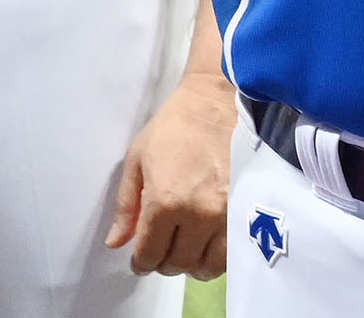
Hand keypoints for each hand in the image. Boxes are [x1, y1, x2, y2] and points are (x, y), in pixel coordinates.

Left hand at [105, 71, 237, 280]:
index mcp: (165, 202)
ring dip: (193, 262)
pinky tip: (210, 241)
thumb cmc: (175, 125)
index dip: (140, 261)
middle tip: (164, 246)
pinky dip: (217, 254)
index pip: (149, 255)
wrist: (218, 99)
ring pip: (207, 265)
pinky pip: (231, 250)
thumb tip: (116, 243)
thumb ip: (126, 205)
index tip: (141, 257)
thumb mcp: (138, 158)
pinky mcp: (246, 206)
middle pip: (178, 263)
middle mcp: (197, 215)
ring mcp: (226, 213)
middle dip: (164, 261)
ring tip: (188, 247)